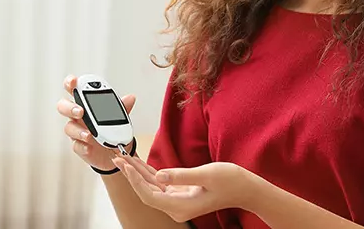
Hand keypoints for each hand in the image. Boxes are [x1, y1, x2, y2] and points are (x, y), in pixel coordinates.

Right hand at [56, 74, 136, 170]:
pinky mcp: (79, 146)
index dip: (70, 83)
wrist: (116, 148)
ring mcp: (77, 130)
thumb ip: (122, 107)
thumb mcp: (119, 115)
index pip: (74, 89)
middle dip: (69, 107)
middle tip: (81, 111)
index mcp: (86, 103)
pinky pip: (76, 145)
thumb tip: (130, 97)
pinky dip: (83, 146)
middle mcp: (78, 115)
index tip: (73, 81)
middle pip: (63, 107)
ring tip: (89, 134)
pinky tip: (89, 147)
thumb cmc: (112, 126)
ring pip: (69, 127)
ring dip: (78, 130)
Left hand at [112, 155, 257, 222]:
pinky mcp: (182, 194)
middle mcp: (177, 207)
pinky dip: (149, 173)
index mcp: (181, 206)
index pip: (149, 195)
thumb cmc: (231, 181)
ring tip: (124, 156)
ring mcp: (179, 201)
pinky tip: (140, 163)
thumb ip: (181, 175)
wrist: (246, 189)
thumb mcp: (207, 174)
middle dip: (131, 174)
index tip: (125, 164)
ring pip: (151, 187)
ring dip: (138, 172)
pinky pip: (160, 184)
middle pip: (146, 191)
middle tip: (117, 156)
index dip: (135, 180)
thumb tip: (158, 175)